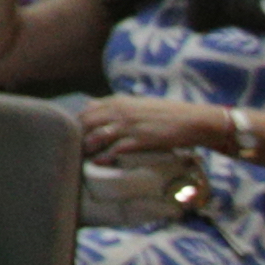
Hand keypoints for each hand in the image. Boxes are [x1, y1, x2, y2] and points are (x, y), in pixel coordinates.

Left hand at [76, 95, 218, 158]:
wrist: (194, 121)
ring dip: (87, 148)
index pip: (87, 110)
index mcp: (120, 101)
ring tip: (82, 158)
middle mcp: (121, 111)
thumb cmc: (166, 113)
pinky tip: (98, 162)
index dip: (77, 124)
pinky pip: (115, 149)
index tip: (71, 135)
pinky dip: (105, 156)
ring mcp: (130, 125)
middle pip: (87, 123)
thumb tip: (90, 105)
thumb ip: (114, 105)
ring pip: (97, 136)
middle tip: (72, 150)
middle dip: (77, 136)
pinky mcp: (140, 139)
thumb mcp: (138, 103)